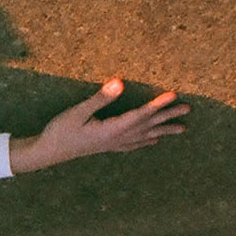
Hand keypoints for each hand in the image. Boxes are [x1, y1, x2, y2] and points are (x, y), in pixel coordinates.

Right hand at [9, 79, 188, 173]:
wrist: (47, 153)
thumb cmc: (60, 131)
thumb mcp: (77, 112)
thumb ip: (100, 98)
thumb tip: (119, 83)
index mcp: (111, 130)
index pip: (140, 115)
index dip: (158, 104)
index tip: (174, 94)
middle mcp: (117, 139)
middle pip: (148, 126)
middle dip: (168, 117)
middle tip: (188, 109)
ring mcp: (113, 145)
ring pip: (144, 136)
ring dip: (163, 130)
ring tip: (182, 128)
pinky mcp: (107, 146)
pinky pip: (133, 144)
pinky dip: (146, 141)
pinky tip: (153, 141)